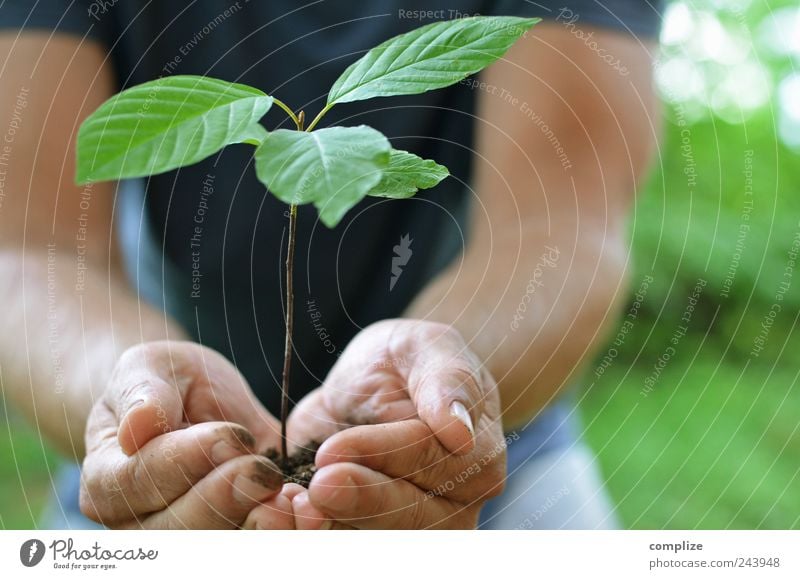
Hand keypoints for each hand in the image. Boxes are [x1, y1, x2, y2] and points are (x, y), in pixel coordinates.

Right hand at [80, 341, 296, 528]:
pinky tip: (302, 510)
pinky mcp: (232, 533)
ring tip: (286, 499)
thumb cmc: (164, 382)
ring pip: (216, 547)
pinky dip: (281, 532)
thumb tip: (136, 427)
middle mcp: (138, 523)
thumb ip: (144, 394)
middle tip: (263, 471)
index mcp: (107, 480)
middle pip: (177, 530)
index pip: (140, 481)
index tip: (231, 434)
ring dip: (255, 527)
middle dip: (225, 499)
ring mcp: (185, 536)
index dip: (187, 460)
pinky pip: (252, 543)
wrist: (194, 402)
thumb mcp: (151, 368)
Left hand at [250, 320, 505, 528]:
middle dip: (359, 501)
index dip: (383, 457)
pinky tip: (286, 512)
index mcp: (477, 458)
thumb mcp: (427, 348)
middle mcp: (453, 504)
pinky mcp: (369, 530)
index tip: (333, 448)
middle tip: (315, 485)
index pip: (433, 464)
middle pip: (410, 516)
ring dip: (334, 527)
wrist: (381, 383)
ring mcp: (413, 526)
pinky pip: (345, 540)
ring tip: (294, 505)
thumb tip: (460, 431)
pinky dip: (314, 532)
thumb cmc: (411, 360)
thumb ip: (447, 382)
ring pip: (379, 540)